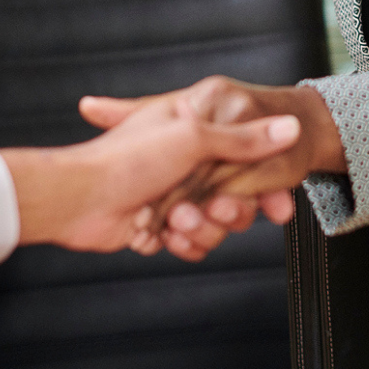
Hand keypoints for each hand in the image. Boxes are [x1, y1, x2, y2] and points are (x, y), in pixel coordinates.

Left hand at [80, 75, 346, 259]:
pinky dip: (186, 244)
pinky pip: (196, 241)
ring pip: (218, 222)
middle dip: (231, 209)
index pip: (247, 152)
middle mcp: (188, 157)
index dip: (263, 178)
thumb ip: (245, 138)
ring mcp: (177, 191)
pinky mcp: (165, 224)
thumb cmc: (128, 158)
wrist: (78, 200)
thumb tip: (290, 127)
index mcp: (195, 124)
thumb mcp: (193, 137)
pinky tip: (168, 238)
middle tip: (218, 210)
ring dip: (203, 229)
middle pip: (237, 192)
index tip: (278, 197)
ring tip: (177, 222)